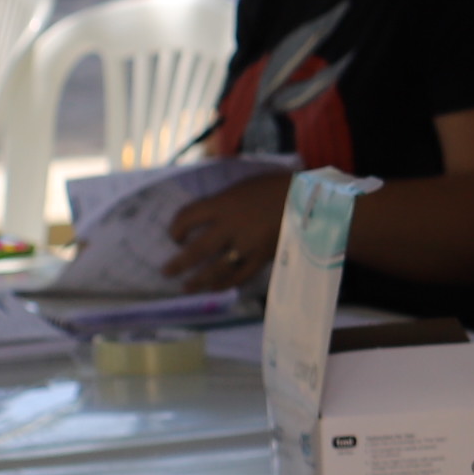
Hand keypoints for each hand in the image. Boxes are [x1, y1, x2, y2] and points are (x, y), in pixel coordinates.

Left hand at [161, 170, 293, 291]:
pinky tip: (216, 288)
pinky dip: (226, 284)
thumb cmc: (273, 186)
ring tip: (187, 288)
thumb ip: (223, 202)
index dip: (176, 228)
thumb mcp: (242, 186)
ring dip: (199, 280)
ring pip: (216, 268)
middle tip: (167, 271)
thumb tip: (205, 215)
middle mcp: (230, 227)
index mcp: (223, 205)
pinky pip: (240, 275)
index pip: (187, 217)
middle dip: (179, 263)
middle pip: (197, 249)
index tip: (174, 236)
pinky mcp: (262, 257)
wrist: (307, 199)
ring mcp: (246, 245)